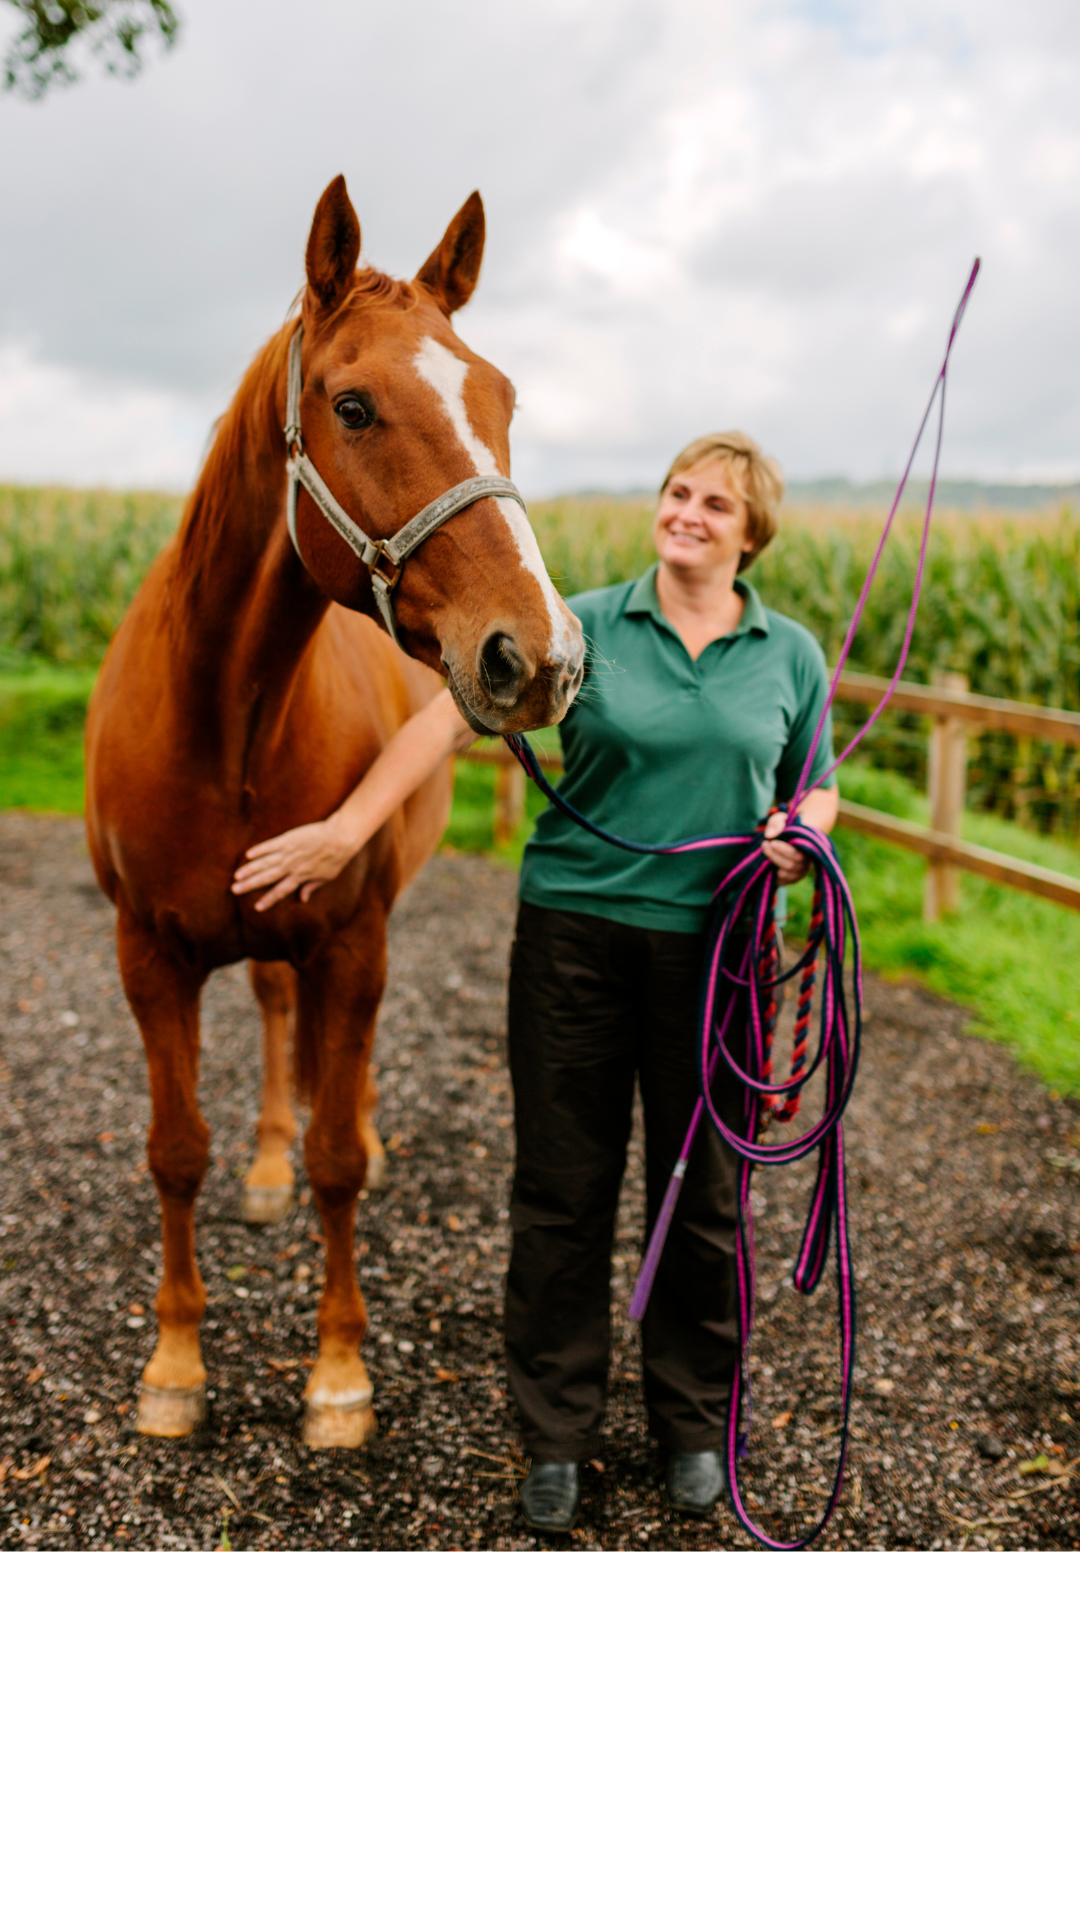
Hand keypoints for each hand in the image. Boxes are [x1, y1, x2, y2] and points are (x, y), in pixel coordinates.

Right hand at [231, 816, 354, 910]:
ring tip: (237, 875)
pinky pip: (270, 845)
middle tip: (235, 890)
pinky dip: (259, 850)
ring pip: (265, 862)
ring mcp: (289, 852)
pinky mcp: (289, 838)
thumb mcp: (326, 877)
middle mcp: (292, 866)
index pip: (281, 891)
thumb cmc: (336, 858)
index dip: (268, 900)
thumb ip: (312, 887)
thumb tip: (302, 900)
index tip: (257, 908)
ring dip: (250, 869)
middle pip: (267, 877)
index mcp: (301, 877)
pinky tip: (248, 855)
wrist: (341, 837)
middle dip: (250, 885)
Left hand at [762, 810, 809, 884]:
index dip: (784, 850)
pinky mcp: (792, 879)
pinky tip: (766, 865)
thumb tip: (769, 835)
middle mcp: (807, 863)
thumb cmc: (787, 827)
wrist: (790, 837)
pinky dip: (773, 876)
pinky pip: (782, 882)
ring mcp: (800, 873)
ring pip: (786, 874)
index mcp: (809, 848)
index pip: (798, 853)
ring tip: (764, 851)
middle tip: (764, 844)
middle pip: (791, 864)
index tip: (772, 842)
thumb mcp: (782, 819)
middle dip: (775, 855)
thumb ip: (776, 822)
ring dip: (773, 864)